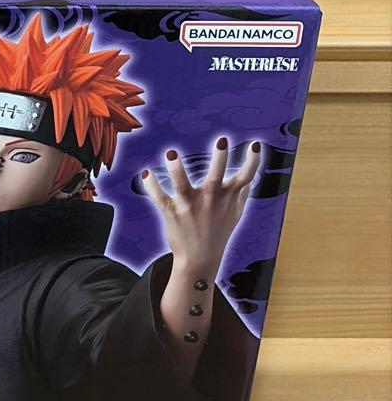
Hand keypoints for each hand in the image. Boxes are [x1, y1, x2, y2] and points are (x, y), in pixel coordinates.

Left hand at [143, 138, 260, 271]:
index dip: (253, 161)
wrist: (199, 260)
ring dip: (177, 169)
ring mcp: (190, 206)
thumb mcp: (235, 215)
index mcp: (227, 198)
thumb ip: (241, 194)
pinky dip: (151, 185)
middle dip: (220, 158)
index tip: (255, 145)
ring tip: (172, 153)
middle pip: (216, 176)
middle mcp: (210, 200)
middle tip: (221, 140)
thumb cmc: (218, 234)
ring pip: (182, 184)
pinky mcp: (172, 212)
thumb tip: (251, 178)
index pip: (245, 177)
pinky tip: (146, 173)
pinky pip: (159, 197)